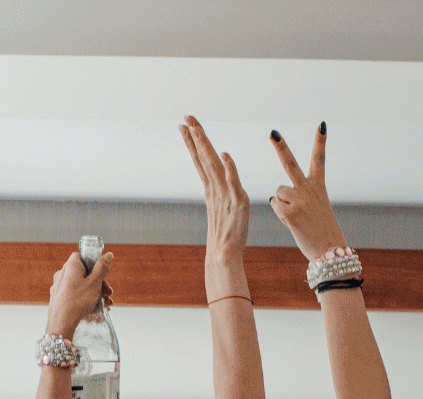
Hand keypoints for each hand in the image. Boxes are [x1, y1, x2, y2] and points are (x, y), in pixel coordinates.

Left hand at [45, 252, 112, 339]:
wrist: (61, 324)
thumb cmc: (77, 302)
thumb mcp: (95, 283)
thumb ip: (102, 268)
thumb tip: (108, 255)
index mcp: (71, 266)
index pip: (83, 257)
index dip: (95, 265)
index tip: (103, 274)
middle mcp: (62, 274)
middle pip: (84, 274)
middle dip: (99, 283)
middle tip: (108, 293)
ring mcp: (59, 287)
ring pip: (80, 287)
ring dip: (95, 294)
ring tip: (105, 304)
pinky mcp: (58, 299)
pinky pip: (74, 296)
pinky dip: (85, 300)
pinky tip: (95, 310)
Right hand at [180, 116, 249, 266]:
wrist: (224, 256)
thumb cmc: (226, 236)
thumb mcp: (226, 207)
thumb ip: (224, 186)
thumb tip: (224, 165)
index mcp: (212, 189)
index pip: (201, 160)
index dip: (194, 142)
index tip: (185, 126)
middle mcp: (215, 189)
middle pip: (203, 158)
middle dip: (195, 137)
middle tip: (185, 118)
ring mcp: (224, 195)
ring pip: (213, 165)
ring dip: (205, 147)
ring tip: (195, 129)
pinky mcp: (237, 203)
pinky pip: (233, 183)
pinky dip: (229, 169)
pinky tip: (225, 155)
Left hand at [268, 124, 348, 264]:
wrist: (330, 250)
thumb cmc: (322, 230)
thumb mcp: (317, 207)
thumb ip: (300, 196)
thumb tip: (277, 197)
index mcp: (318, 186)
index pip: (319, 159)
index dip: (320, 141)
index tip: (322, 124)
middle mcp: (308, 190)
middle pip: (290, 164)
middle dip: (281, 147)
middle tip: (272, 133)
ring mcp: (299, 201)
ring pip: (278, 192)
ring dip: (282, 202)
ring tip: (296, 215)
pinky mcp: (290, 213)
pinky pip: (276, 206)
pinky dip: (280, 214)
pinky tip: (292, 222)